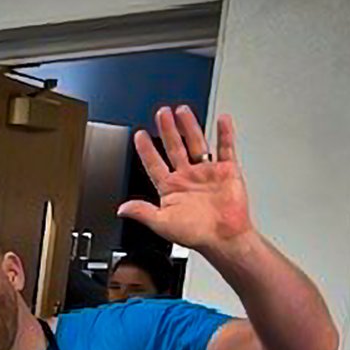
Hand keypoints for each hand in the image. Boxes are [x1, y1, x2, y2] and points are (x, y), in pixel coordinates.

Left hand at [118, 106, 252, 250]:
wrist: (224, 238)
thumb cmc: (195, 234)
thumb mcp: (162, 224)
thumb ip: (142, 212)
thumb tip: (122, 209)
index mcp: (170, 188)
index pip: (154, 164)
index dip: (146, 149)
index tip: (139, 135)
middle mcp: (187, 177)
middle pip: (174, 147)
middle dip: (167, 130)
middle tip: (161, 113)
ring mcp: (206, 172)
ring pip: (196, 143)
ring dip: (189, 127)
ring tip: (182, 111)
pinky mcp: (226, 171)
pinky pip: (226, 148)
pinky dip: (225, 134)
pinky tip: (222, 120)